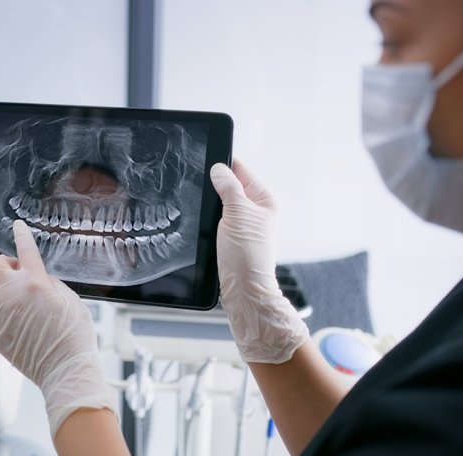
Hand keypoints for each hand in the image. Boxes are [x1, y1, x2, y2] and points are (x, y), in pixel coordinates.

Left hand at [0, 220, 117, 436]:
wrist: (65, 368)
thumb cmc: (73, 336)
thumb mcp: (71, 299)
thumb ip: (50, 282)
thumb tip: (35, 277)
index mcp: (35, 283)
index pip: (25, 250)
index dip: (21, 235)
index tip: (17, 227)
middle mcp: (13, 294)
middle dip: (5, 266)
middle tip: (15, 275)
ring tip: (6, 296)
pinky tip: (1, 316)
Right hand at [210, 161, 308, 362]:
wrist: (243, 289)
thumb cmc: (247, 254)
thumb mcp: (237, 213)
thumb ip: (228, 187)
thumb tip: (219, 168)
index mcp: (264, 199)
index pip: (241, 170)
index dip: (224, 165)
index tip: (205, 160)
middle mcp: (255, 210)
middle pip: (229, 186)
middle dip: (214, 185)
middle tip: (198, 184)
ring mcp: (242, 224)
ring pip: (220, 203)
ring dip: (210, 204)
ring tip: (201, 207)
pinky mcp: (230, 238)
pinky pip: (216, 219)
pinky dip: (208, 218)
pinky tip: (203, 223)